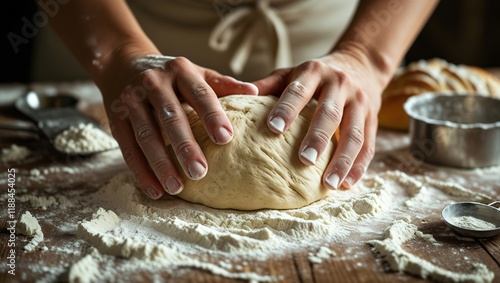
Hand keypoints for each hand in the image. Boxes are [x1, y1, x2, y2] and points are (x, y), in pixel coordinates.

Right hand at [100, 52, 257, 198]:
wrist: (123, 62)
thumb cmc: (171, 74)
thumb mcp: (195, 72)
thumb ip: (223, 84)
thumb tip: (256, 92)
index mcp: (180, 70)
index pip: (199, 93)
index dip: (212, 115)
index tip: (227, 139)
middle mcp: (154, 83)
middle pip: (170, 117)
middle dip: (185, 146)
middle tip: (201, 172)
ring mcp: (132, 101)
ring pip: (146, 135)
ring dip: (161, 164)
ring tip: (176, 188)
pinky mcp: (116, 118)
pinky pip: (128, 147)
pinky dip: (140, 171)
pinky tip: (154, 191)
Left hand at [253, 51, 384, 189]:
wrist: (361, 65)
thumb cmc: (316, 75)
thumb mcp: (292, 72)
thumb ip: (269, 85)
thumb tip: (240, 95)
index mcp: (315, 72)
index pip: (300, 91)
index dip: (287, 109)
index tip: (273, 128)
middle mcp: (340, 85)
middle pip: (330, 114)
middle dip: (318, 138)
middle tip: (304, 161)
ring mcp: (360, 103)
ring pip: (354, 134)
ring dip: (342, 160)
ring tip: (329, 184)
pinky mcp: (373, 119)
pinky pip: (368, 145)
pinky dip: (358, 166)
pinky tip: (346, 184)